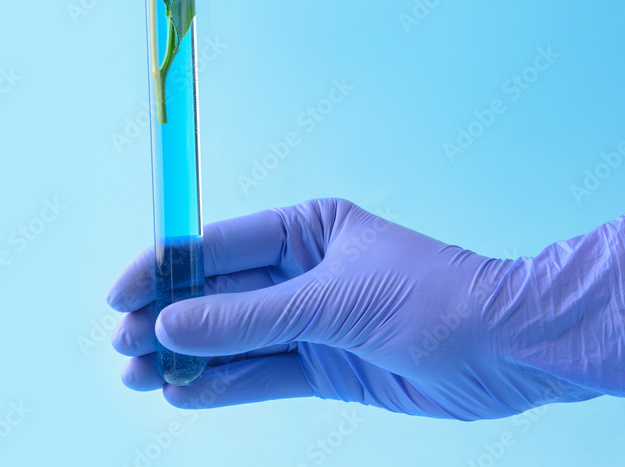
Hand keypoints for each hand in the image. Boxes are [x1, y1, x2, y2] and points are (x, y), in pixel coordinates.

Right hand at [106, 198, 624, 420]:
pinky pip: (264, 375)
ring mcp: (316, 321)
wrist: (504, 349)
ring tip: (138, 376)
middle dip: (172, 319)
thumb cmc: (431, 298)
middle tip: (123, 346)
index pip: (220, 245)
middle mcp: (306, 272)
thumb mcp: (333, 303)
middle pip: (221, 296)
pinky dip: (224, 386)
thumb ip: (250, 319)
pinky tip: (182, 394)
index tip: (120, 294)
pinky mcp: (328, 366)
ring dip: (189, 357)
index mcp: (309, 229)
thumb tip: (171, 324)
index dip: (167, 269)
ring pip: (236, 340)